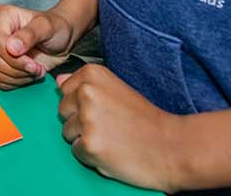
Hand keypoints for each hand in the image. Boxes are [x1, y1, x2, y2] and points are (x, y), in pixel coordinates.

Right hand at [0, 3, 76, 88]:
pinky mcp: (1, 63)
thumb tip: (11, 48)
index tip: (33, 63)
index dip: (14, 58)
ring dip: (18, 77)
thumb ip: (30, 34)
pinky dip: (16, 82)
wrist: (62, 40)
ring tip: (36, 70)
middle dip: (16, 69)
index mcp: (2, 16)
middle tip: (36, 68)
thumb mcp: (47, 27)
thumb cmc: (56, 28)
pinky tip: (30, 74)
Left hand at [57, 64, 184, 189]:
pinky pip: (76, 151)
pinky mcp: (89, 144)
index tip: (105, 108)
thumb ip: (86, 84)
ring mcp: (87, 118)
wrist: (171, 147)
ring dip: (84, 138)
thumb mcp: (116, 90)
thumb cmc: (146, 120)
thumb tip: (59, 80)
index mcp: (93, 74)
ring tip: (111, 138)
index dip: (83, 103)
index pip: (65, 90)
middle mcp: (86, 92)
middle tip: (109, 126)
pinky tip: (110, 151)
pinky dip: (90, 155)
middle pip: (63, 111)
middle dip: (80, 121)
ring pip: (67, 132)